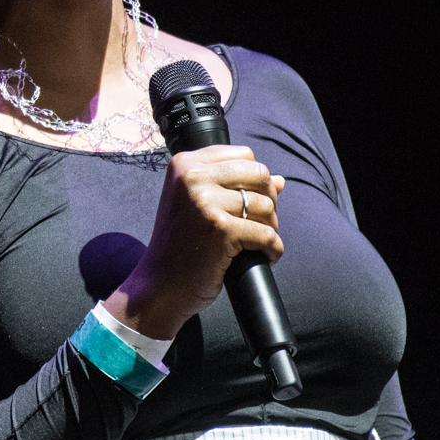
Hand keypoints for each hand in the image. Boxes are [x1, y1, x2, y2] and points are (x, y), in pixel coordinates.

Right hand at [103, 145, 285, 342]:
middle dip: (268, 200)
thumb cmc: (179, 245)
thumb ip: (233, 186)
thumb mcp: (197, 205)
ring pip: (266, 204)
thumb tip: (280, 181)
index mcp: (185, 164)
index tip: (249, 202)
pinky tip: (265, 256)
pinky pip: (266, 233)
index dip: (255, 179)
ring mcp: (205, 202)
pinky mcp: (220, 229)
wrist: (160, 285)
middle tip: (260, 223)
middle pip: (259, 174)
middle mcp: (192, 177)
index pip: (244, 155)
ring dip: (271, 227)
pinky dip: (273, 248)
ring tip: (258, 243)